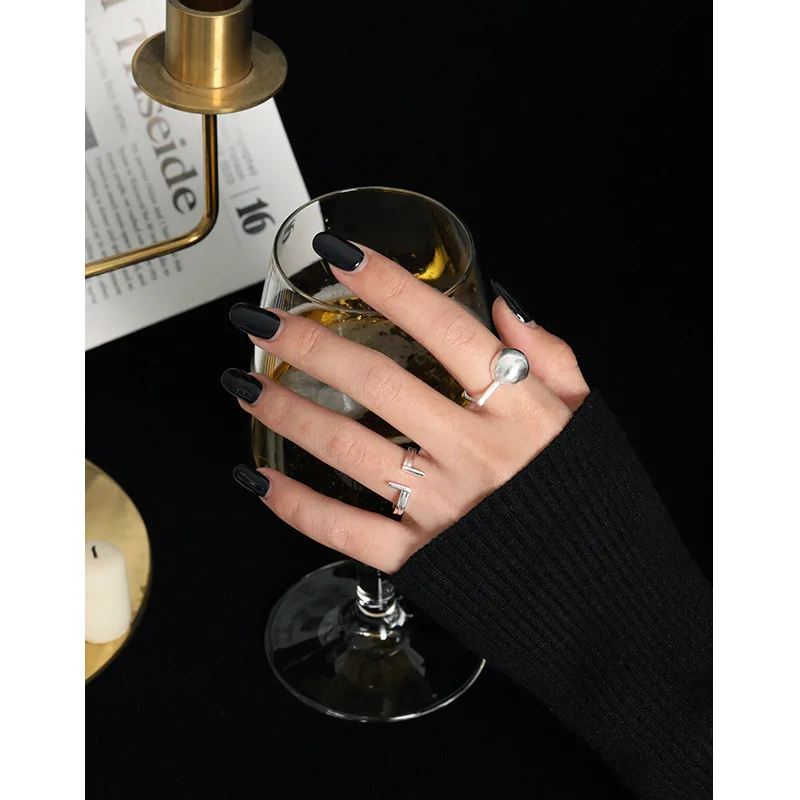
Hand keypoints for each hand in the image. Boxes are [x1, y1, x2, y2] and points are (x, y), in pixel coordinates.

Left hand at [224, 235, 589, 572]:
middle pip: (379, 382)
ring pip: (348, 448)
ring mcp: (442, 507)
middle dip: (310, 342)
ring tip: (243, 382)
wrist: (599, 594)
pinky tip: (256, 476)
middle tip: (261, 318)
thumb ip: (549, 356)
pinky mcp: (419, 559)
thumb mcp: (585, 416)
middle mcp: (474, 453)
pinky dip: (294, 504)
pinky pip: (345, 529)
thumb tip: (501, 304)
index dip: (387, 284)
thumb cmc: (588, 498)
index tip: (336, 253)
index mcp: (519, 411)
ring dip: (287, 410)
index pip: (445, 328)